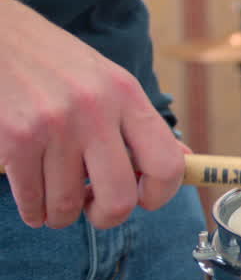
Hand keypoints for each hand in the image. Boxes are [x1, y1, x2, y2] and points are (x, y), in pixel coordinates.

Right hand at [0, 0, 185, 228]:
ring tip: (58, 203)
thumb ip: (140, 123)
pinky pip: (31, 200)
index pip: (166, 164)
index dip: (160, 194)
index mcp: (126, 95)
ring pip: (67, 205)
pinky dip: (34, 211)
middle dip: (107, 216)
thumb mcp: (108, 80)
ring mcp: (53, 126)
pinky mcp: (15, 139)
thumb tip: (184, 160)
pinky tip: (35, 203)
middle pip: (119, 197)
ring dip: (63, 215)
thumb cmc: (55, 63)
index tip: (144, 199)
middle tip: (95, 209)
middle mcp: (95, 111)